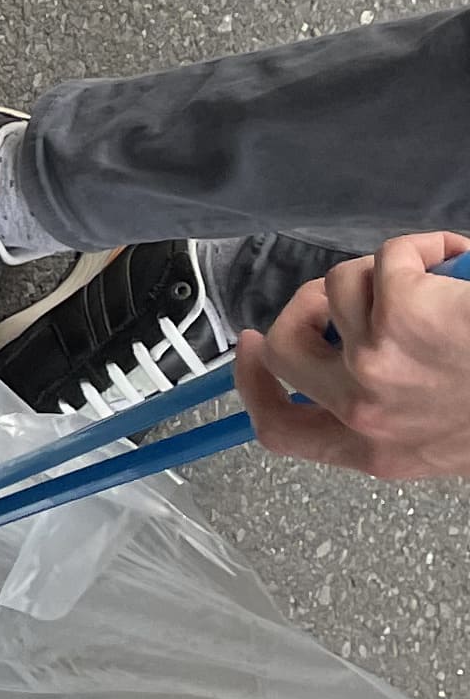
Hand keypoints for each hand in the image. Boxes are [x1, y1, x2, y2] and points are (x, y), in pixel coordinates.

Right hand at [231, 232, 469, 478]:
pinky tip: (454, 259)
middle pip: (284, 349)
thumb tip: (350, 357)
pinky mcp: (399, 307)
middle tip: (341, 292)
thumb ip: (390, 413)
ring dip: (382, 273)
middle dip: (305, 307)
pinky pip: (386, 254)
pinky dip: (421, 247)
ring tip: (436, 281)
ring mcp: (375, 359)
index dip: (253, 384)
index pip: (281, 430)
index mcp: (376, 451)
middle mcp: (364, 411)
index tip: (249, 348)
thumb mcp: (441, 436)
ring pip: (338, 289)